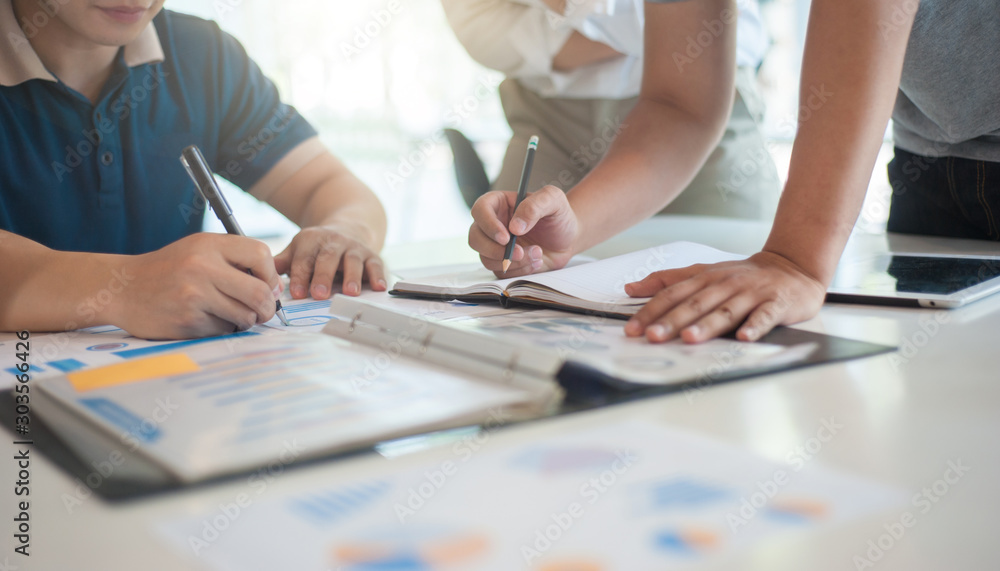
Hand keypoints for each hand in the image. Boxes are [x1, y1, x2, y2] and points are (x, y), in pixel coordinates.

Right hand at [112, 234, 281, 338]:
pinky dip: (222, 328)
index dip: (271, 275)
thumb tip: (277, 287)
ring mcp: (194, 296)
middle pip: (258, 292)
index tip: (267, 286)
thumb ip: (236, 261)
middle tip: (264, 312)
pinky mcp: (187, 321)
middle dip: (268, 307)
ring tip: (231, 314)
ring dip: (246, 320)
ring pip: (244, 316)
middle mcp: (201, 267)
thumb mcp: (199, 250)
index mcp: (209, 245)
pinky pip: (223, 330)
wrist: (122, 288)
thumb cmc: (169, 269)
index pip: (260, 255)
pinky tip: (205, 319)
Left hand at [274, 224, 386, 299]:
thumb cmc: (318, 248)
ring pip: (353, 261)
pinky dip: (378, 276)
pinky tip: (378, 288)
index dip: (299, 276)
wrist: (347, 229)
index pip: (303, 259)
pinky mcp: (372, 255)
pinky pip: (376, 265)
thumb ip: (283, 263)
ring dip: (352, 276)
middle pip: (328, 258)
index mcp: (311, 240)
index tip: (296, 293)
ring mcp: (354, 248)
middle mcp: (334, 241)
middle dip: (323, 276)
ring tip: (350, 292)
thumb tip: (262, 276)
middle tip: (319, 294)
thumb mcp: (298, 250)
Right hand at [469, 186, 579, 276]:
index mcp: (499, 204)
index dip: (488, 225)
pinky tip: (537, 261)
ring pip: (486, 259)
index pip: (480, 210)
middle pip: (475, 238)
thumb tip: (515, 227)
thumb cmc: (558, 215)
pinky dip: (520, 270)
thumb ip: (534, 206)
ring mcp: (495, 245)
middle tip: (520, 253)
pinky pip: (501, 272)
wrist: (568, 238)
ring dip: (513, 262)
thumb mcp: (553, 199)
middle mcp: (493, 224)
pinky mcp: (503, 262)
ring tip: (538, 253)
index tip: (506, 237)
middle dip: (496, 250)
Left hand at [623, 251, 826, 343]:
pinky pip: (764, 316)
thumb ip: (667, 280)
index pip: (672, 294)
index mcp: (705, 278)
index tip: (632, 329)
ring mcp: (751, 294)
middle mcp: (725, 284)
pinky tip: (744, 338)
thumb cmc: (741, 276)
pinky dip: (754, 327)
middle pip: (695, 304)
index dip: (650, 311)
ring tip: (689, 338)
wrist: (791, 267)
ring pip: (726, 310)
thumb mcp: (703, 272)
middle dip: (672, 321)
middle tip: (652, 336)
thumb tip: (630, 287)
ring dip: (707, 325)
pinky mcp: (776, 304)